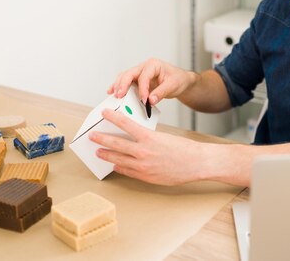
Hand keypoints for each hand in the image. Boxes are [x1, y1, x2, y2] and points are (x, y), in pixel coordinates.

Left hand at [89, 109, 205, 185]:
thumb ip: (148, 138)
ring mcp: (143, 166)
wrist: (197, 163)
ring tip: (98, 151)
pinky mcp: (146, 177)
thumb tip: (136, 138)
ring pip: (118, 159)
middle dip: (102, 138)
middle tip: (92, 135)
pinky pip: (127, 171)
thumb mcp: (164, 137)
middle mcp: (143, 152)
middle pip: (116, 143)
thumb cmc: (185, 149)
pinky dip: (119, 167)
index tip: (104, 113)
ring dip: (106, 154)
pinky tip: (115, 165)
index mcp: (149, 137)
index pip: (125, 124)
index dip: (113, 118)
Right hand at [107, 58, 195, 105]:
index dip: (143, 89)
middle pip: (129, 73)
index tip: (143, 100)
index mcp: (153, 64)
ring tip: (115, 95)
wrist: (181, 80)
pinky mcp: (138, 80)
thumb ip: (162, 92)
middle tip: (120, 96)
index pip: (144, 76)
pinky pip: (126, 82)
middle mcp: (144, 67)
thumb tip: (151, 100)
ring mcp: (140, 73)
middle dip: (123, 85)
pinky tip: (112, 92)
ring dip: (119, 86)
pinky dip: (119, 87)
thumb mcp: (173, 85)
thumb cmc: (178, 79)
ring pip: (125, 77)